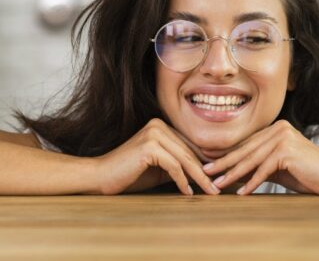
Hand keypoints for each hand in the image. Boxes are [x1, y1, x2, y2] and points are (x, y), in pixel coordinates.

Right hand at [92, 118, 219, 195]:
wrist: (100, 177)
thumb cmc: (130, 174)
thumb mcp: (161, 168)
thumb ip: (180, 165)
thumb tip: (206, 173)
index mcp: (162, 126)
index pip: (190, 145)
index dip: (205, 163)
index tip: (217, 178)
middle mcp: (159, 125)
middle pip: (190, 152)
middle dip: (206, 172)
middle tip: (218, 188)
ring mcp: (154, 133)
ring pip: (184, 159)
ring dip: (199, 178)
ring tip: (210, 192)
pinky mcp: (149, 146)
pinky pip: (173, 165)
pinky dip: (182, 180)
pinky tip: (187, 192)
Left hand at [203, 120, 318, 194]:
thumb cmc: (306, 173)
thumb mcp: (277, 168)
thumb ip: (257, 166)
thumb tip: (232, 173)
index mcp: (277, 128)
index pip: (247, 143)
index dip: (227, 153)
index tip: (209, 161)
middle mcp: (279, 128)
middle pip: (246, 149)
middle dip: (224, 162)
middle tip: (205, 171)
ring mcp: (283, 137)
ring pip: (252, 159)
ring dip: (232, 174)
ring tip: (217, 184)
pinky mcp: (287, 151)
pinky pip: (264, 169)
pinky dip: (252, 183)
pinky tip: (241, 193)